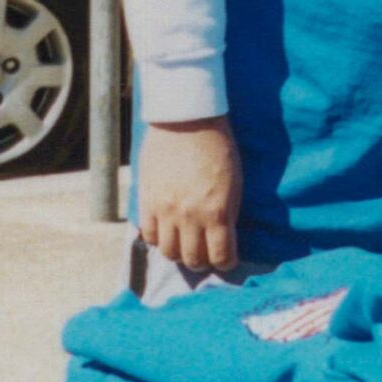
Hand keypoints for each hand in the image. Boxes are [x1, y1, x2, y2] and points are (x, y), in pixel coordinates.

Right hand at [137, 117, 241, 272]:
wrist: (186, 119)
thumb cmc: (217, 146)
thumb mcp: (234, 182)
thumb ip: (227, 212)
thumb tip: (222, 236)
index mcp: (217, 212)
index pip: (222, 256)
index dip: (226, 262)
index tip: (226, 259)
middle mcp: (190, 217)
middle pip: (193, 259)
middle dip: (202, 261)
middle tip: (205, 253)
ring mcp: (165, 210)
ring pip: (169, 252)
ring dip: (179, 252)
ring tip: (184, 244)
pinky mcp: (147, 200)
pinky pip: (148, 235)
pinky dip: (157, 238)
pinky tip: (165, 230)